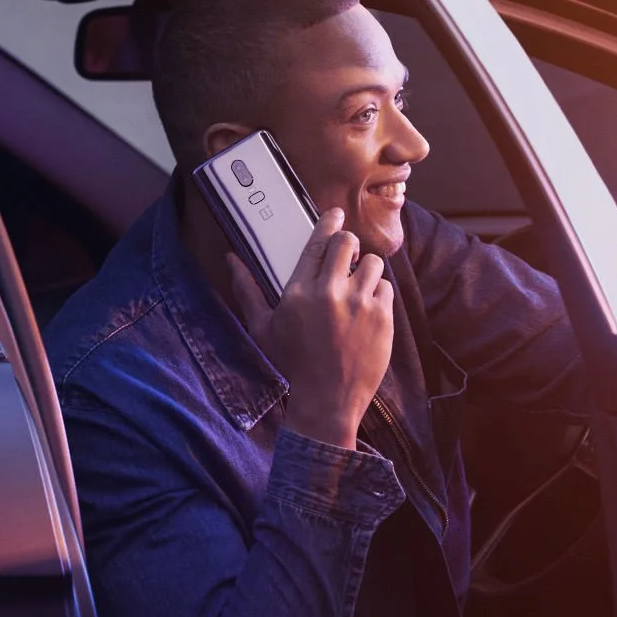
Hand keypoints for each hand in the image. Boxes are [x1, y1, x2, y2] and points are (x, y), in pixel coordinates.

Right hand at [228, 208, 393, 449]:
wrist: (327, 401)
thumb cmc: (291, 364)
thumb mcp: (262, 328)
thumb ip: (247, 289)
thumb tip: (231, 259)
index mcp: (300, 292)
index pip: (318, 242)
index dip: (329, 223)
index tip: (335, 215)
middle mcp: (331, 293)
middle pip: (348, 243)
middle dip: (347, 245)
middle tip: (345, 258)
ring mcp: (360, 305)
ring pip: (372, 262)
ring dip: (365, 270)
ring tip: (357, 286)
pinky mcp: (383, 318)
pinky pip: (386, 287)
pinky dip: (378, 294)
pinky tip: (367, 309)